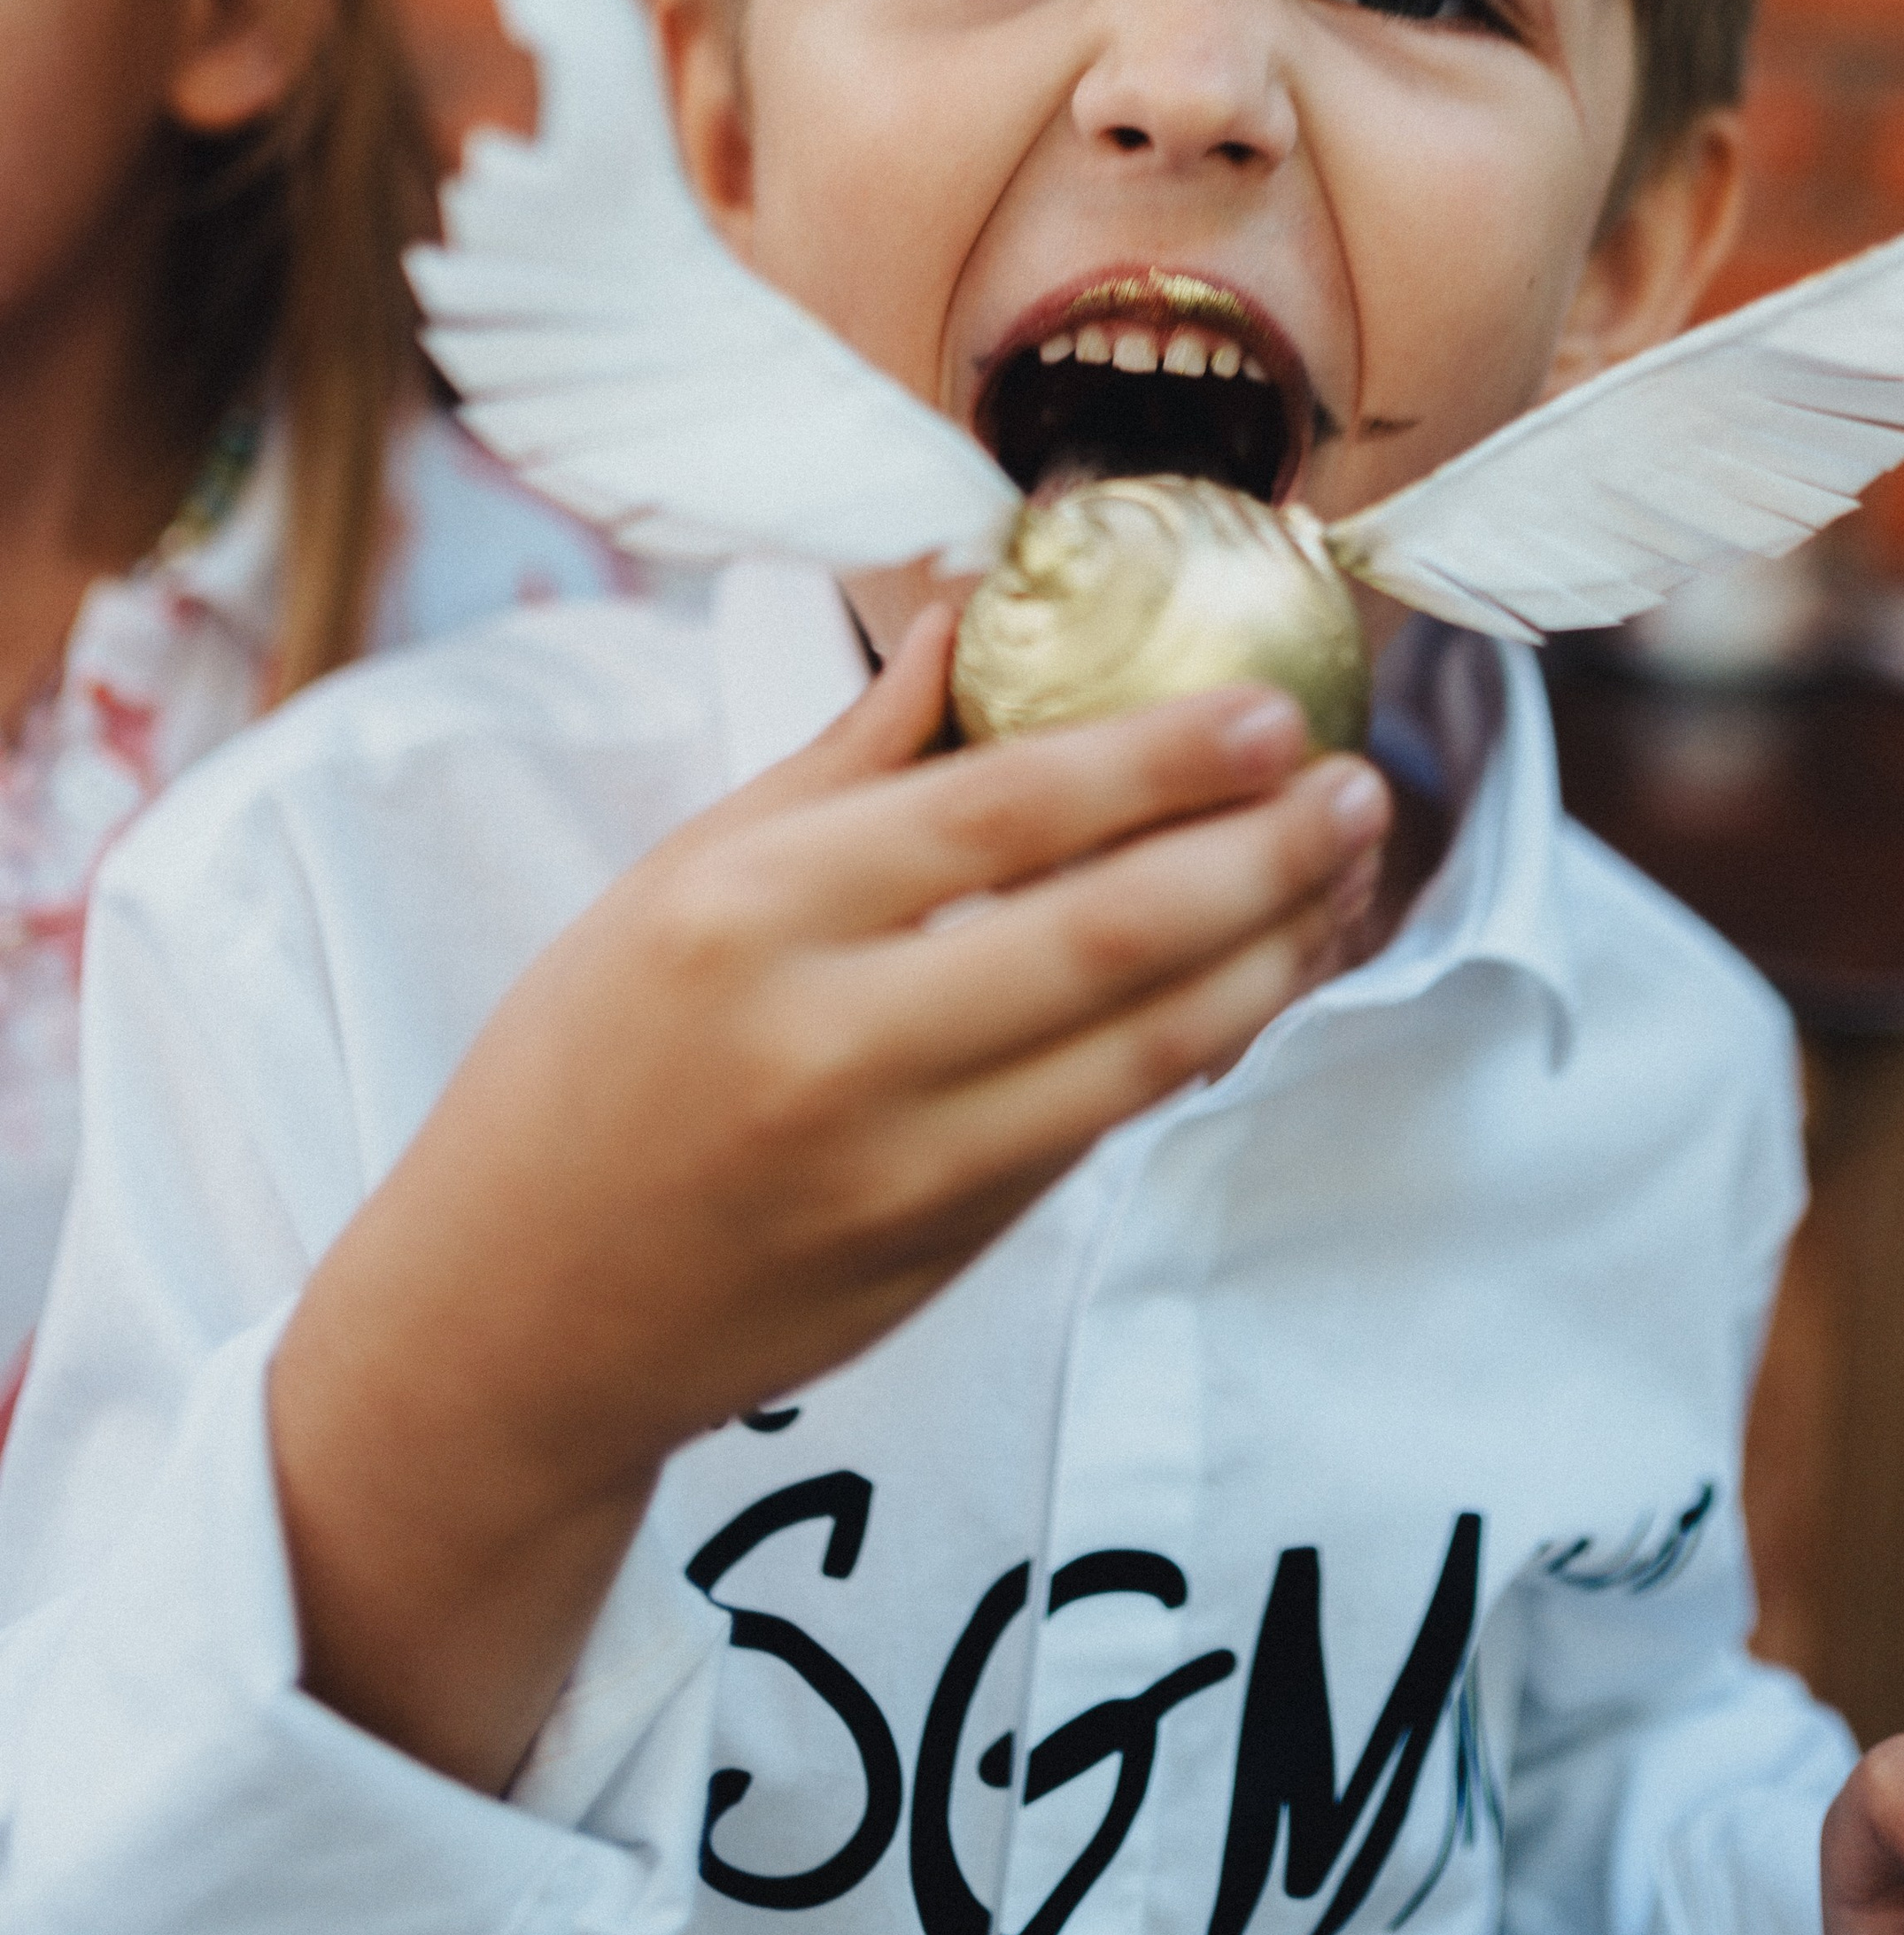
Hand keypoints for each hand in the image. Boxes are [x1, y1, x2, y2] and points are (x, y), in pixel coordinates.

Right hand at [270, 607, 1386, 1791]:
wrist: (515, 1319)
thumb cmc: (585, 1065)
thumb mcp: (680, 874)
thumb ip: (844, 756)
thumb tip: (970, 615)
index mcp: (746, 914)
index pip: (993, 814)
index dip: (1154, 759)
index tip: (1267, 711)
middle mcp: (828, 1043)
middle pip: (1101, 937)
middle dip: (1259, 857)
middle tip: (1357, 787)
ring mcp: (896, 1168)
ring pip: (1136, 1052)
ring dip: (1269, 961)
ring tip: (1347, 878)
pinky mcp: (944, 1253)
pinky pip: (1100, 1127)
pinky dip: (1197, 1046)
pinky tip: (1259, 980)